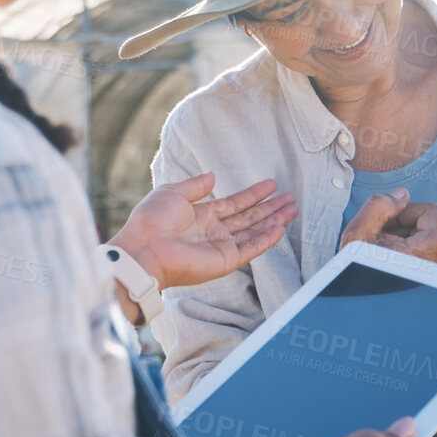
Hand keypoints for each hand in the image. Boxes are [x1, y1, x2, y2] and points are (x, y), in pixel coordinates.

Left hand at [109, 171, 296, 292]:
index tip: (272, 185)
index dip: (253, 194)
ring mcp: (220, 247)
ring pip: (254, 231)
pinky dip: (266, 239)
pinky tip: (280, 228)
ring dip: (274, 221)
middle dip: (270, 208)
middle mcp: (213, 232)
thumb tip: (213, 176)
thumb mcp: (173, 192)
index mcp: (201, 216)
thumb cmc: (152, 220)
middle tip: (291, 199)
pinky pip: (250, 249)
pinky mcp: (224, 261)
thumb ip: (195, 185)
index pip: (234, 203)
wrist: (144, 248)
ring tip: (292, 209)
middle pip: (249, 218)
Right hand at [338, 188, 436, 261]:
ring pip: (426, 221)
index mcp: (421, 254)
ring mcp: (427, 257)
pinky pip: (418, 231)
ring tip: (379, 242)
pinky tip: (383, 246)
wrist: (350, 295)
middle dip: (408, 214)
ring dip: (402, 224)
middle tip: (380, 230)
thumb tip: (403, 195)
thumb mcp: (356, 237)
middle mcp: (430, 257)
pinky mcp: (423, 256)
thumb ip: (380, 207)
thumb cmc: (355, 270)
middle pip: (434, 215)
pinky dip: (401, 231)